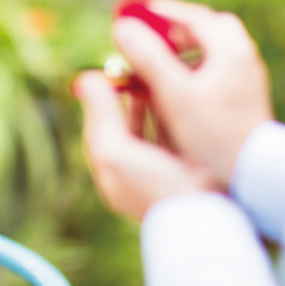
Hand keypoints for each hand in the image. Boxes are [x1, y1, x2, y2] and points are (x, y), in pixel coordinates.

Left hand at [75, 71, 218, 220]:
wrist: (203, 218)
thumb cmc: (154, 187)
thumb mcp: (116, 151)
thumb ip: (100, 114)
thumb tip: (81, 80)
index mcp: (111, 169)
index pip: (100, 125)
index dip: (103, 97)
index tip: (110, 70)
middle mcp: (134, 169)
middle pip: (126, 124)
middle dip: (129, 96)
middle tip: (135, 67)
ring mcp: (161, 168)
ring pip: (151, 125)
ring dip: (153, 101)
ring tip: (157, 74)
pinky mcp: (186, 165)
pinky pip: (175, 131)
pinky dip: (174, 112)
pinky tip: (181, 92)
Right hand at [114, 0, 273, 186]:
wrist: (251, 182)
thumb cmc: (213, 138)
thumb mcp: (174, 95)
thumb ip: (147, 58)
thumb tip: (121, 27)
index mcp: (231, 52)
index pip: (195, 17)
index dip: (161, 13)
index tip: (133, 13)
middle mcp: (244, 62)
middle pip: (207, 32)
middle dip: (174, 31)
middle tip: (146, 36)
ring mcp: (246, 84)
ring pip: (210, 55)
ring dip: (181, 53)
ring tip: (154, 64)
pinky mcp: (242, 105)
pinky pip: (213, 75)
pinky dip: (189, 73)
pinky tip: (171, 93)